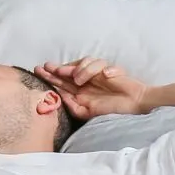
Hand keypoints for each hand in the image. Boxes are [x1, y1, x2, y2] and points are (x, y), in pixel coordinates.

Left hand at [37, 58, 151, 119]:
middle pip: (69, 69)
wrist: (135, 106)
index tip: (39, 70)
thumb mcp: (86, 112)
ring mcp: (99, 74)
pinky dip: (107, 69)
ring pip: (85, 62)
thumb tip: (59, 94)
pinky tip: (108, 76)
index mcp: (80, 92)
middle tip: (49, 67)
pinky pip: (105, 65)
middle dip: (58, 68)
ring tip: (80, 79)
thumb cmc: (112, 111)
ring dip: (82, 68)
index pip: (62, 81)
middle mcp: (87, 81)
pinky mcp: (111, 70)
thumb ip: (71, 105)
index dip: (50, 75)